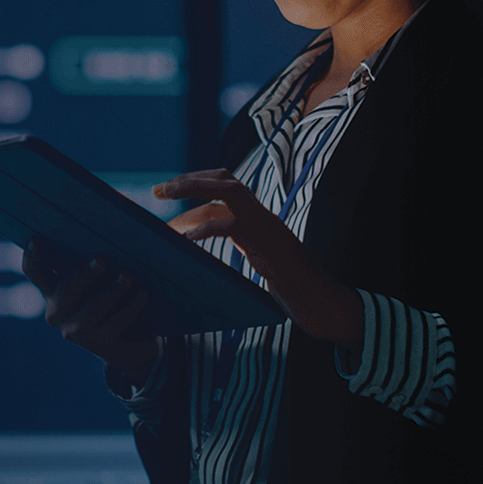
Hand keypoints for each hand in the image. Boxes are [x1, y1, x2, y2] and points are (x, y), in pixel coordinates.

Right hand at [23, 236, 158, 384]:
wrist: (133, 338)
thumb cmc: (113, 294)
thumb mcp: (99, 275)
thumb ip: (94, 259)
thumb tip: (109, 235)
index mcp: (52, 289)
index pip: (35, 272)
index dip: (32, 257)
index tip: (36, 240)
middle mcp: (58, 311)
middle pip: (66, 289)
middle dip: (84, 273)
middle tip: (103, 259)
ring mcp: (77, 331)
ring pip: (93, 308)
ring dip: (113, 289)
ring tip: (129, 275)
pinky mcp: (99, 345)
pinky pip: (115, 322)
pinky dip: (131, 305)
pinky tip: (144, 292)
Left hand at [155, 169, 364, 350]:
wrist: (323, 304)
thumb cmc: (293, 290)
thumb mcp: (262, 262)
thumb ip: (242, 247)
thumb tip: (205, 248)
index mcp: (260, 219)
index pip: (226, 189)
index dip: (197, 186)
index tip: (169, 192)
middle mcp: (263, 216)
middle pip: (225, 180)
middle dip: (190, 179)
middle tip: (159, 190)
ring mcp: (267, 227)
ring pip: (229, 191)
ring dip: (194, 189)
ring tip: (165, 197)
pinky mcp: (267, 244)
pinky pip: (230, 226)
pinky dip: (204, 229)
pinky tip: (186, 241)